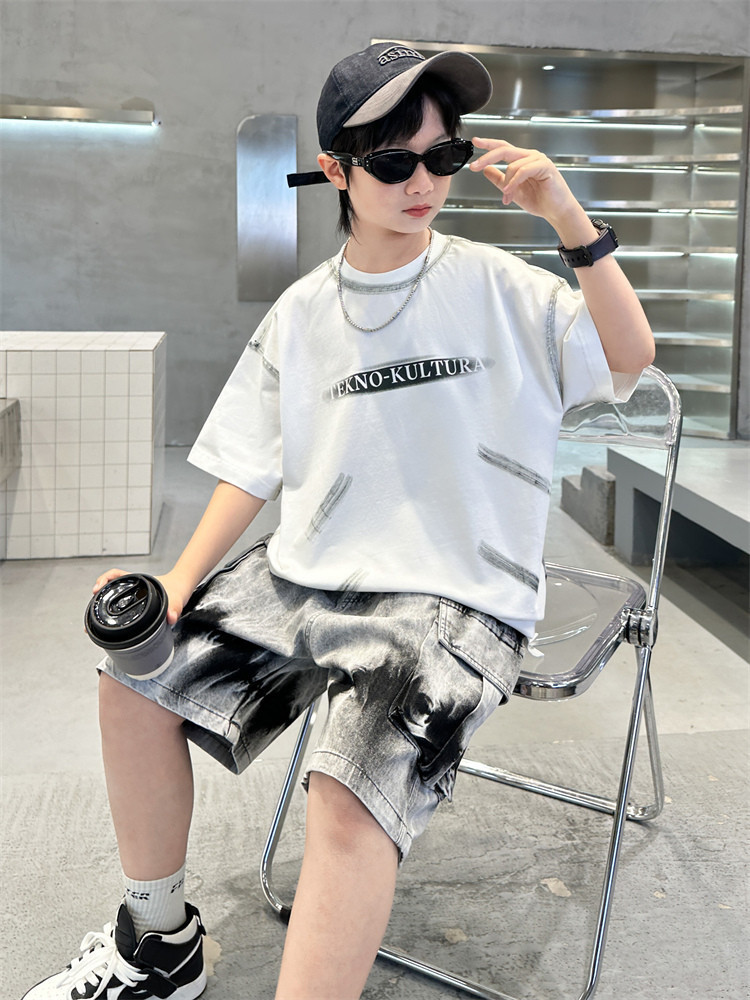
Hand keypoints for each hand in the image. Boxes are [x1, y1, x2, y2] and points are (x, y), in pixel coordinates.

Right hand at [92, 568, 189, 625]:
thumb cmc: (177, 589)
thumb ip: (175, 609)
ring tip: (93, 614)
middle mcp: (134, 587)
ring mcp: (135, 594)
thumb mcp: (176, 599)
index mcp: (139, 582)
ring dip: (103, 601)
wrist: (183, 588)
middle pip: (110, 586)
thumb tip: (171, 618)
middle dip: (98, 594)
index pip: (116, 574)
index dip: (104, 579)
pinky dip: (112, 609)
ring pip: (113, 594)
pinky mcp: (138, 603)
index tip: (97, 588)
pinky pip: (121, 603)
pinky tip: (110, 619)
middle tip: (91, 606)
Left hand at [469, 138, 583, 229]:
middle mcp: (530, 156)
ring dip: (506, 184)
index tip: (475, 141)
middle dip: (487, 157)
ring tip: (507, 197)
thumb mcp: (512, 191)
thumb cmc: (540, 201)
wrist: (557, 212)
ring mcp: (538, 160)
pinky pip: (523, 171)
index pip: (503, 148)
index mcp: (522, 160)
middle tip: (474, 166)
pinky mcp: (545, 166)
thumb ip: (499, 180)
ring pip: (513, 165)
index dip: (488, 144)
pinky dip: (514, 182)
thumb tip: (486, 170)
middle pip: (504, 150)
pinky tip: (510, 192)